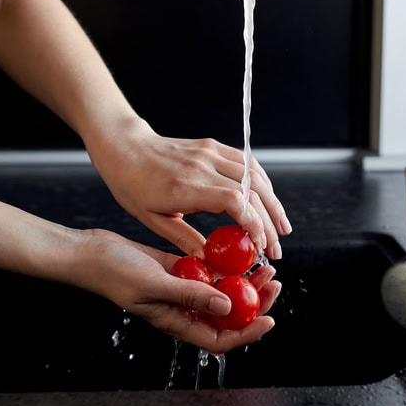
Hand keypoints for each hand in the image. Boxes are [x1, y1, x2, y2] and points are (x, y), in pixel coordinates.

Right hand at [76, 229, 281, 354]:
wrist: (91, 253)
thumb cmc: (114, 273)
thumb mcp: (155, 284)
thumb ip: (190, 295)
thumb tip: (228, 307)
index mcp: (176, 323)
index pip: (219, 339)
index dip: (247, 333)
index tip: (269, 319)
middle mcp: (182, 310)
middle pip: (227, 315)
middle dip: (253, 303)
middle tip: (273, 283)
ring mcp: (180, 289)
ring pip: (221, 292)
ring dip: (243, 282)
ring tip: (263, 266)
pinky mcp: (177, 269)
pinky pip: (207, 271)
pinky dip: (224, 265)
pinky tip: (238, 253)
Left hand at [88, 119, 290, 258]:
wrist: (125, 147)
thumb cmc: (132, 184)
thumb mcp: (152, 219)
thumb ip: (183, 238)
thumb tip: (208, 259)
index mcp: (185, 187)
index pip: (233, 201)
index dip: (253, 223)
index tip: (261, 245)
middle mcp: (201, 166)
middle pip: (250, 190)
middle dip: (269, 221)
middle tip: (275, 247)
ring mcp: (209, 152)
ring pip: (254, 175)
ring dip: (273, 202)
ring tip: (281, 227)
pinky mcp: (212, 146)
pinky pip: (246, 162)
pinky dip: (262, 182)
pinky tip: (268, 199)